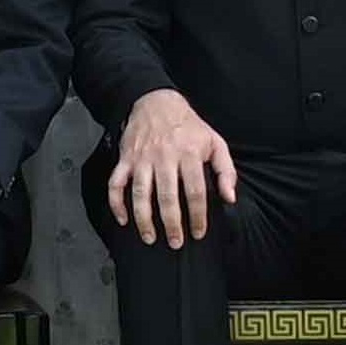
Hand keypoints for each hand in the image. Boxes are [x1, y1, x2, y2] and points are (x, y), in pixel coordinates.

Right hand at [102, 94, 234, 246]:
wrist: (156, 102)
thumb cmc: (188, 126)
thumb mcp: (215, 142)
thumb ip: (225, 170)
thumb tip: (229, 197)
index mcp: (189, 153)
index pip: (195, 191)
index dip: (197, 216)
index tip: (198, 232)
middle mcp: (164, 157)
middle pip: (167, 196)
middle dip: (172, 223)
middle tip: (176, 242)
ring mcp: (142, 158)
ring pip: (140, 193)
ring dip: (144, 219)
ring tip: (150, 237)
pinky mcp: (125, 159)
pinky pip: (115, 183)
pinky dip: (116, 203)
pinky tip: (123, 219)